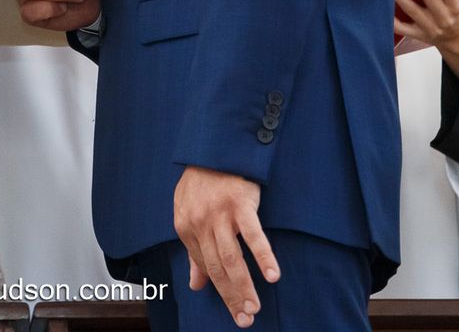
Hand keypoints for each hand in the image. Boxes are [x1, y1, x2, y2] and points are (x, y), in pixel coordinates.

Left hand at [174, 166, 276, 328]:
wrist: (214, 145)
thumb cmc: (202, 180)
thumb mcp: (188, 212)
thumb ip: (193, 249)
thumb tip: (195, 285)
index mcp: (185, 227)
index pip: (205, 267)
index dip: (220, 291)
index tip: (234, 309)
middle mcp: (200, 223)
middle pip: (217, 268)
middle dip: (231, 297)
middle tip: (245, 319)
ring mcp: (220, 214)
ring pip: (231, 259)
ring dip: (244, 286)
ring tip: (254, 307)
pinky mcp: (240, 204)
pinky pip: (253, 235)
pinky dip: (263, 257)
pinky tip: (272, 276)